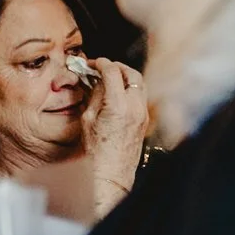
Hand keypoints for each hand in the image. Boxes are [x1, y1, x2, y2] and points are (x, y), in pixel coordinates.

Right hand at [80, 57, 147, 213]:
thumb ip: (95, 96)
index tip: (93, 63)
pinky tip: (117, 93)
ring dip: (126, 76)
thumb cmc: (96, 149)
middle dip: (117, 66)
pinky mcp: (145, 119)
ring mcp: (143, 113)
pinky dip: (130, 88)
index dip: (101, 63)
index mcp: (118, 105)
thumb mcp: (88, 119)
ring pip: (140, 83)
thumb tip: (97, 81)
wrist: (112, 171)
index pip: (113, 72)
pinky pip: (140, 95)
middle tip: (103, 67)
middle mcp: (135, 107)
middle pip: (132, 73)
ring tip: (110, 79)